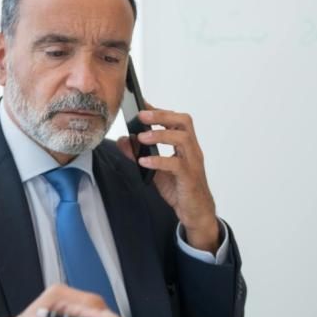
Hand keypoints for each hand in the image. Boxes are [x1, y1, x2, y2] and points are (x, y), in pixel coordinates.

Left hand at [116, 102, 219, 252]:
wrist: (195, 212)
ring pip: (183, 140)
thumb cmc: (179, 188)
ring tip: (141, 138)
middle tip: (141, 116)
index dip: (160, 110)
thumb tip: (121, 140)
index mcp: (186, 145)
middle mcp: (192, 150)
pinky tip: (143, 162)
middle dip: (162, 115)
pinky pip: (176, 165)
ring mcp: (193, 163)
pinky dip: (158, 161)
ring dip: (160, 135)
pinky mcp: (189, 178)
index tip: (142, 104)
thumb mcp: (155, 169)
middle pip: (184, 122)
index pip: (177, 119)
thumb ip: (139, 154)